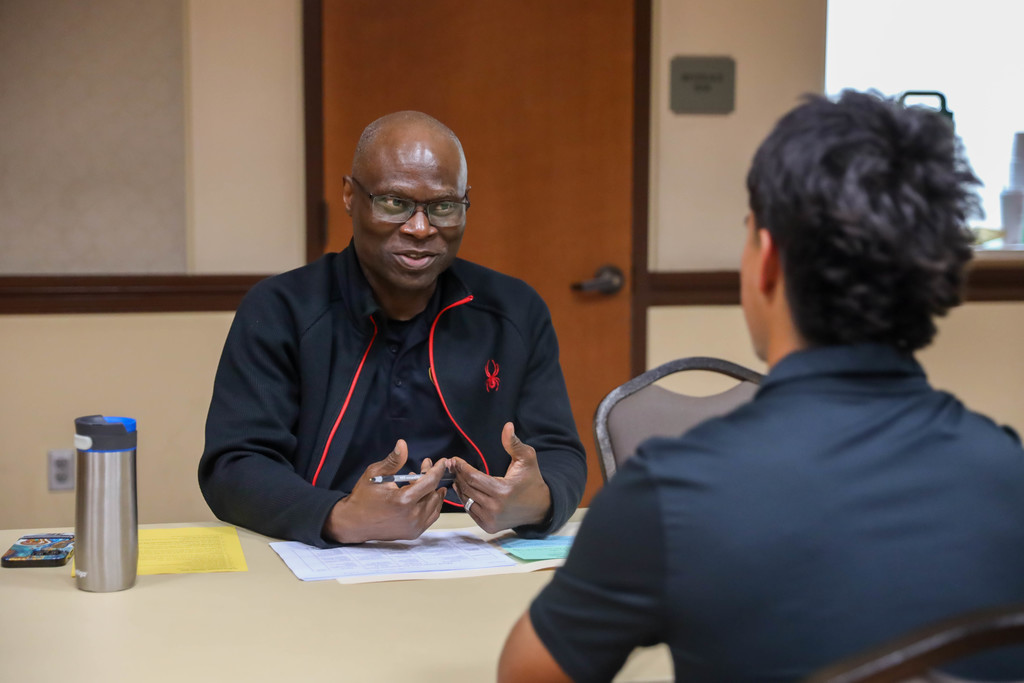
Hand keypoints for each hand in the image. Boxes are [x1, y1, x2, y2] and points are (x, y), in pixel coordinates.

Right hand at [322, 440, 448, 543]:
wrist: (353, 522)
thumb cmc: (363, 497)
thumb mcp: (375, 474)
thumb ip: (393, 460)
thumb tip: (402, 444)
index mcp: (403, 500)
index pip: (430, 482)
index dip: (437, 469)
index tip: (442, 461)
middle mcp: (412, 516)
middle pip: (433, 492)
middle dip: (432, 477)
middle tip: (424, 468)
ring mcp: (413, 526)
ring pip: (435, 505)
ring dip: (432, 491)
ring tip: (421, 481)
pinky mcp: (413, 533)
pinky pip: (431, 516)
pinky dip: (431, 504)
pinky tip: (424, 495)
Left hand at [449, 422, 551, 533]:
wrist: (540, 507)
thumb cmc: (531, 480)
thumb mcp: (526, 459)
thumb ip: (514, 443)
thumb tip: (507, 426)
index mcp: (502, 491)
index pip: (473, 478)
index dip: (461, 467)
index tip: (454, 459)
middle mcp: (495, 507)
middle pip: (467, 488)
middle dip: (458, 475)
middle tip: (451, 465)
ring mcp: (491, 519)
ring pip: (466, 500)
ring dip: (459, 487)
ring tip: (456, 476)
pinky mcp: (488, 526)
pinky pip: (470, 511)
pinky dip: (465, 500)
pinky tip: (463, 490)